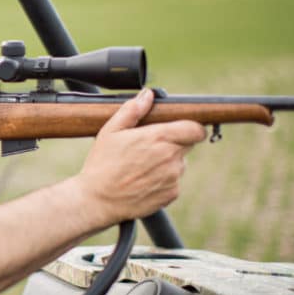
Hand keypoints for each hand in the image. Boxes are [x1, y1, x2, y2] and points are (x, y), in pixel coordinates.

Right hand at [77, 89, 206, 226]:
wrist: (98, 199)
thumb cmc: (102, 164)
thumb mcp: (110, 131)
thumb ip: (132, 110)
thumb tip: (147, 95)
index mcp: (159, 138)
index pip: (195, 129)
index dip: (191, 127)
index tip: (182, 129)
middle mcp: (171, 157)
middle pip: (187, 144)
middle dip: (174, 143)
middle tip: (149, 148)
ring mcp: (173, 177)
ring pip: (180, 164)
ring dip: (168, 162)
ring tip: (142, 166)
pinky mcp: (172, 194)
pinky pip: (174, 182)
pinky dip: (164, 180)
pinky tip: (143, 180)